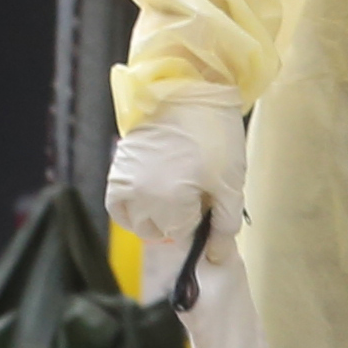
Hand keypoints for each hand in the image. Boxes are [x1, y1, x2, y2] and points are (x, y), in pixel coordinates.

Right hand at [103, 96, 246, 259]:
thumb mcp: (231, 183)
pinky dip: (132, 208)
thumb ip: (224, 224)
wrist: (189, 91)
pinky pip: (117, 205)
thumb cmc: (216, 136)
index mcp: (168, 201)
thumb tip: (216, 257)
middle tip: (195, 191)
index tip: (208, 198)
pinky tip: (152, 196)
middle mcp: (139, 196)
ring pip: (136, 222)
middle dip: (178, 219)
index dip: (199, 219)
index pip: (181, 233)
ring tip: (176, 190)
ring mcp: (124, 182)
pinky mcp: (117, 169)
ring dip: (155, 216)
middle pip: (158, 230)